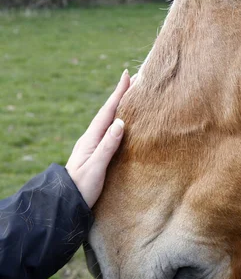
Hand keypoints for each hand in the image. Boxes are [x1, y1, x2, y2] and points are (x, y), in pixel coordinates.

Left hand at [66, 69, 130, 207]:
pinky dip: (118, 120)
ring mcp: (93, 145)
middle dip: (122, 94)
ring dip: (121, 105)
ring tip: (133, 95)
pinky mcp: (96, 153)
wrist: (66, 203)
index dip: (118, 92)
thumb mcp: (96, 167)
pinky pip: (110, 130)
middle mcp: (91, 138)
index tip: (128, 74)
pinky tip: (123, 121)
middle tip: (137, 78)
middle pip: (109, 111)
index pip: (108, 111)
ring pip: (109, 120)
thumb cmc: (82, 188)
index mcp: (91, 138)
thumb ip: (107, 145)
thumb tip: (120, 122)